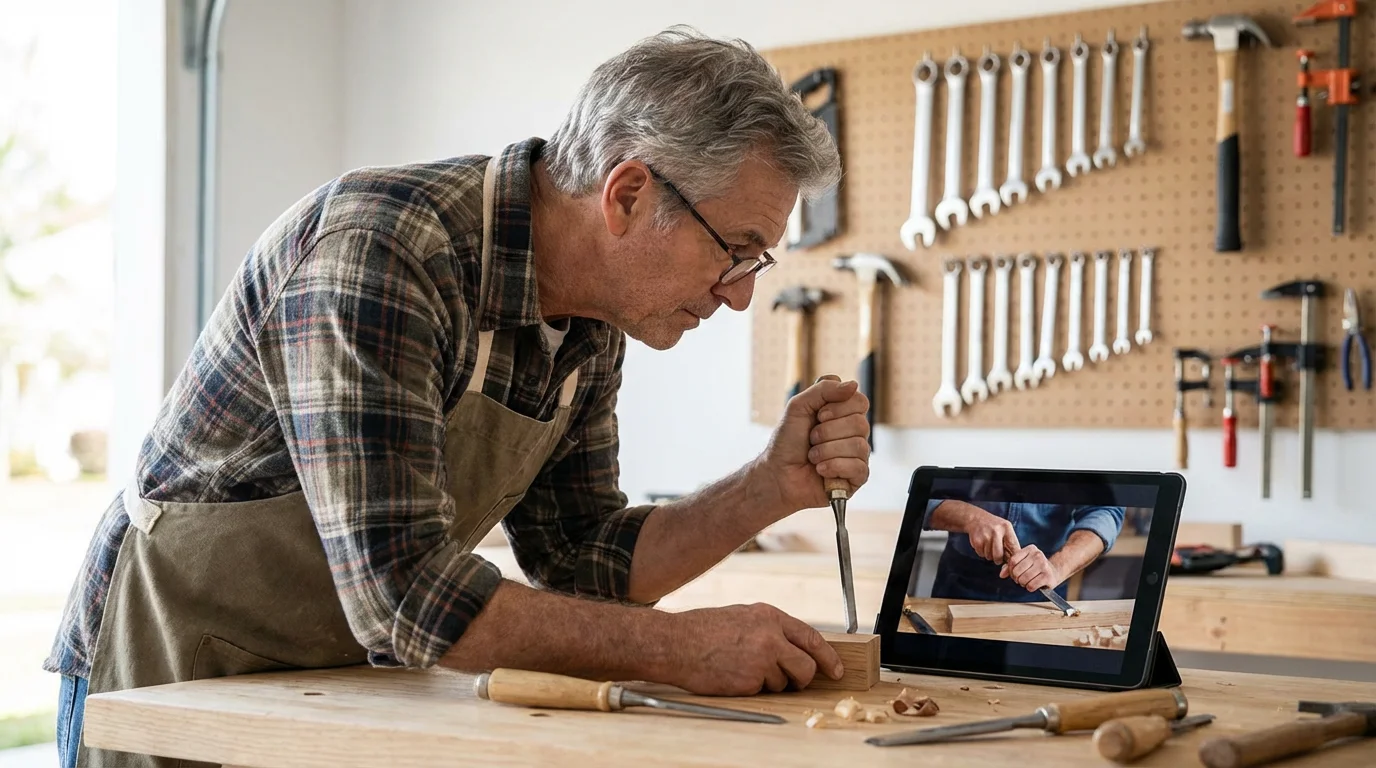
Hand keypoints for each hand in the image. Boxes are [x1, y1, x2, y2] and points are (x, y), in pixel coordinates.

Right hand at [663, 603, 843, 695]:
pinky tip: (734, 675)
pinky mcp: (749, 681)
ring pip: (783, 682)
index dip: (828, 657)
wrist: (676, 643)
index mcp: (770, 616)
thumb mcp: (743, 616)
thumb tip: (793, 647)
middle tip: (793, 681)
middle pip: (806, 666)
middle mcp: (770, 636)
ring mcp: (761, 660)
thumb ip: (770, 629)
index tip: (836, 670)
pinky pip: (762, 691)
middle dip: (802, 678)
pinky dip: (752, 688)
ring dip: (769, 682)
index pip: (811, 637)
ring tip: (743, 668)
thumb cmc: (703, 629)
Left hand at [754, 376, 869, 514]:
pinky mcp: (856, 478)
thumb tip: (853, 385)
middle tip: (811, 439)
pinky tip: (821, 470)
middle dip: (828, 432)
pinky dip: (834, 467)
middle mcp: (853, 433)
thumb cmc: (787, 442)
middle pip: (860, 424)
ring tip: (812, 457)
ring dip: (827, 451)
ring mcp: (856, 456)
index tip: (818, 415)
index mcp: (843, 414)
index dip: (839, 408)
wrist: (777, 474)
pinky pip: (859, 468)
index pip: (859, 401)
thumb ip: (823, 389)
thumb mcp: (798, 406)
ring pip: (859, 446)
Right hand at [963, 508, 1020, 563]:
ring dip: (989, 555)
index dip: (1013, 557)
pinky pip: (981, 554)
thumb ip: (1010, 542)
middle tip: (997, 557)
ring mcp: (985, 535)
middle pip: (999, 555)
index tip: (1011, 562)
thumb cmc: (993, 525)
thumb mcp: (1005, 528)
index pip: (1013, 547)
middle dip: (998, 559)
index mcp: (1006, 527)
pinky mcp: (976, 540)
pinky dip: (982, 552)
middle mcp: (996, 531)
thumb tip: (1013, 560)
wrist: (976, 518)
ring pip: (989, 556)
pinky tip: (982, 544)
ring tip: (989, 546)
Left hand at [1001, 545, 1061, 591]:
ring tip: (1027, 582)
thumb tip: (1001, 574)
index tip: (1013, 574)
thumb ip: (1010, 566)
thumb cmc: (1035, 568)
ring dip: (1023, 584)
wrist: (1054, 573)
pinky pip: (1031, 585)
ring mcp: (1044, 565)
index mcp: (1030, 549)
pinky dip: (1030, 588)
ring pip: (1023, 579)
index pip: (1013, 560)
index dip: (1010, 570)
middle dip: (1016, 578)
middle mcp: (1038, 555)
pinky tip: (1034, 585)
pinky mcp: (1048, 576)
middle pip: (1017, 571)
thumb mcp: (1023, 563)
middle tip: (1021, 579)